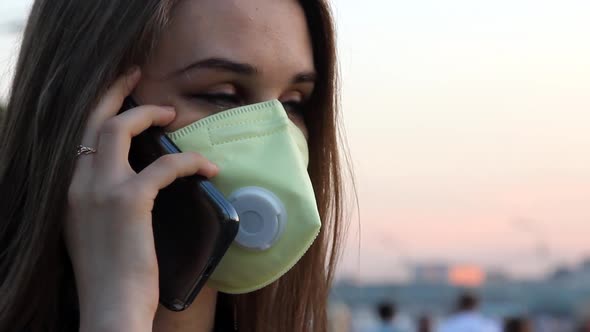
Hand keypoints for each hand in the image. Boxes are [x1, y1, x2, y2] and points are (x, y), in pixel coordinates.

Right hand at [65, 68, 217, 330]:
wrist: (109, 308)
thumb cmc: (110, 276)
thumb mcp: (96, 232)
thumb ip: (105, 204)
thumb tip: (138, 184)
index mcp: (69, 191)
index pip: (79, 136)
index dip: (99, 108)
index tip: (119, 91)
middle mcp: (76, 184)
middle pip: (93, 120)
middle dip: (116, 91)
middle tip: (139, 76)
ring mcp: (99, 190)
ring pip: (120, 130)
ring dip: (150, 116)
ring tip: (173, 115)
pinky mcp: (128, 201)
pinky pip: (164, 165)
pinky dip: (190, 161)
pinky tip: (208, 167)